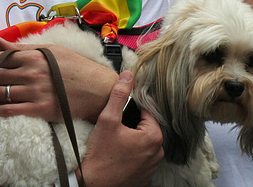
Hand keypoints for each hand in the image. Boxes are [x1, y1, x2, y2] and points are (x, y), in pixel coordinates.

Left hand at [0, 36, 117, 121]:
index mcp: (34, 56)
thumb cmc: (75, 67)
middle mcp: (31, 73)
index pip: (0, 57)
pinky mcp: (39, 110)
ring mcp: (34, 92)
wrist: (97, 89)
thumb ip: (22, 47)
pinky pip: (11, 111)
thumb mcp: (50, 51)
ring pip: (0, 93)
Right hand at [80, 71, 163, 186]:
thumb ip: (119, 95)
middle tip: (117, 124)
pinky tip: (120, 151)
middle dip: (134, 122)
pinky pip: (143, 157)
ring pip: (145, 142)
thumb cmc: (101, 154)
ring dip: (134, 137)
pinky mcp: (145, 176)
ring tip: (117, 138)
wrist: (94, 184)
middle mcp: (158, 153)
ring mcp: (152, 166)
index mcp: (153, 137)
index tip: (122, 107)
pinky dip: (134, 152)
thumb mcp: (108, 119)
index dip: (134, 106)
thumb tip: (128, 75)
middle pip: (148, 126)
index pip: (148, 111)